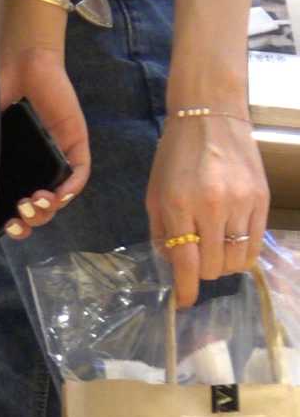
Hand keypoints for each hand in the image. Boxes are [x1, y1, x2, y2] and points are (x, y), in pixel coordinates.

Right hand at [0, 45, 90, 240]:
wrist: (19, 61)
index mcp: (14, 169)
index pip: (16, 207)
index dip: (15, 224)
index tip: (7, 227)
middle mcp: (35, 167)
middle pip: (40, 209)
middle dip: (33, 219)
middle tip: (20, 215)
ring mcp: (56, 156)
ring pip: (60, 196)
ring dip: (50, 207)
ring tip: (35, 203)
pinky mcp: (74, 142)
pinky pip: (79, 172)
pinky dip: (73, 186)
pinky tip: (61, 194)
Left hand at [146, 114, 268, 307]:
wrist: (211, 114)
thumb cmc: (176, 154)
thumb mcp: (155, 192)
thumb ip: (160, 231)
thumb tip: (171, 266)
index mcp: (179, 204)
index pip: (186, 261)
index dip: (186, 289)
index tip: (184, 301)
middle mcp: (212, 206)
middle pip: (213, 265)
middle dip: (202, 272)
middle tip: (197, 262)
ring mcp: (241, 202)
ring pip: (237, 260)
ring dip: (224, 265)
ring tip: (215, 251)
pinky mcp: (262, 199)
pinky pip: (255, 244)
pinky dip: (243, 253)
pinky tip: (232, 243)